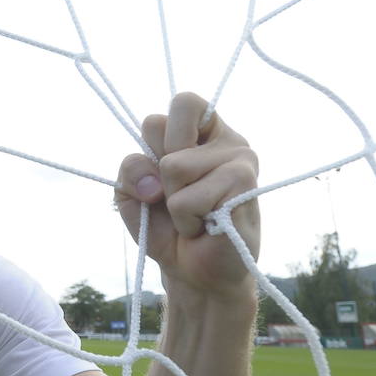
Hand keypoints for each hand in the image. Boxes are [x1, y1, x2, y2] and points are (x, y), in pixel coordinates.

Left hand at [115, 92, 259, 299]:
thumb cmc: (167, 228)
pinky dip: (187, 220)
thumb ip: (131, 171)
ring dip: (174, 204)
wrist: (195, 273)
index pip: (183, 102)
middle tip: (178, 196)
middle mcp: (227, 139)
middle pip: (162, 127)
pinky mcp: (244, 183)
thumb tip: (155, 176)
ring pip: (173, 167)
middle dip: (156, 171)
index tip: (166, 163)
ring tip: (195, 216)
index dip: (160, 134)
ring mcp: (240, 158)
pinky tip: (206, 227)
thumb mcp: (134, 194)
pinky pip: (187, 199)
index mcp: (205, 132)